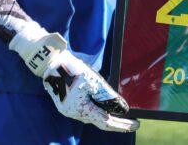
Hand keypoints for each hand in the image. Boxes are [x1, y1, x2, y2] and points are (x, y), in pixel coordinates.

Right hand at [10, 25, 138, 132]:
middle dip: (116, 121)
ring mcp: (68, 108)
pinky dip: (98, 107)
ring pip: (92, 114)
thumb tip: (122, 108)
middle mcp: (72, 113)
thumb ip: (108, 96)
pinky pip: (86, 108)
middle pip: (98, 120)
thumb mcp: (94, 81)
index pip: (105, 122)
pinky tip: (106, 105)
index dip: (121, 125)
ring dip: (107, 114)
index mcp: (79, 110)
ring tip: (123, 115)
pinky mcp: (67, 102)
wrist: (51, 61)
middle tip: (132, 121)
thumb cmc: (72, 70)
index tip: (135, 125)